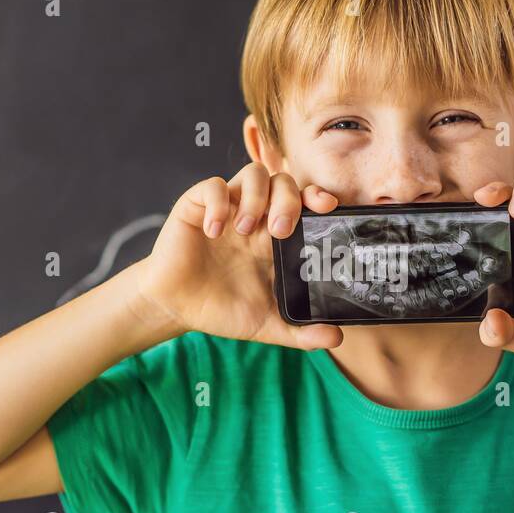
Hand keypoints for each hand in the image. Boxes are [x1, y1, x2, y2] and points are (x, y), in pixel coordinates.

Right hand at [132, 162, 344, 349]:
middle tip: (280, 231)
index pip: (304, 202)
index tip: (327, 207)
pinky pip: (213, 186)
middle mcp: (255, 217)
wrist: (176, 309)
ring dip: (256, 198)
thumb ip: (300, 332)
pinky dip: (218, 204)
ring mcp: (228, 209)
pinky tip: (214, 231)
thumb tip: (336, 339)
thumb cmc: (221, 309)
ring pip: (253, 173)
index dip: (317, 197)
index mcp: (275, 237)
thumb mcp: (266, 324)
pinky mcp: (197, 206)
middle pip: (283, 182)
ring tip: (245, 230)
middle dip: (288, 200)